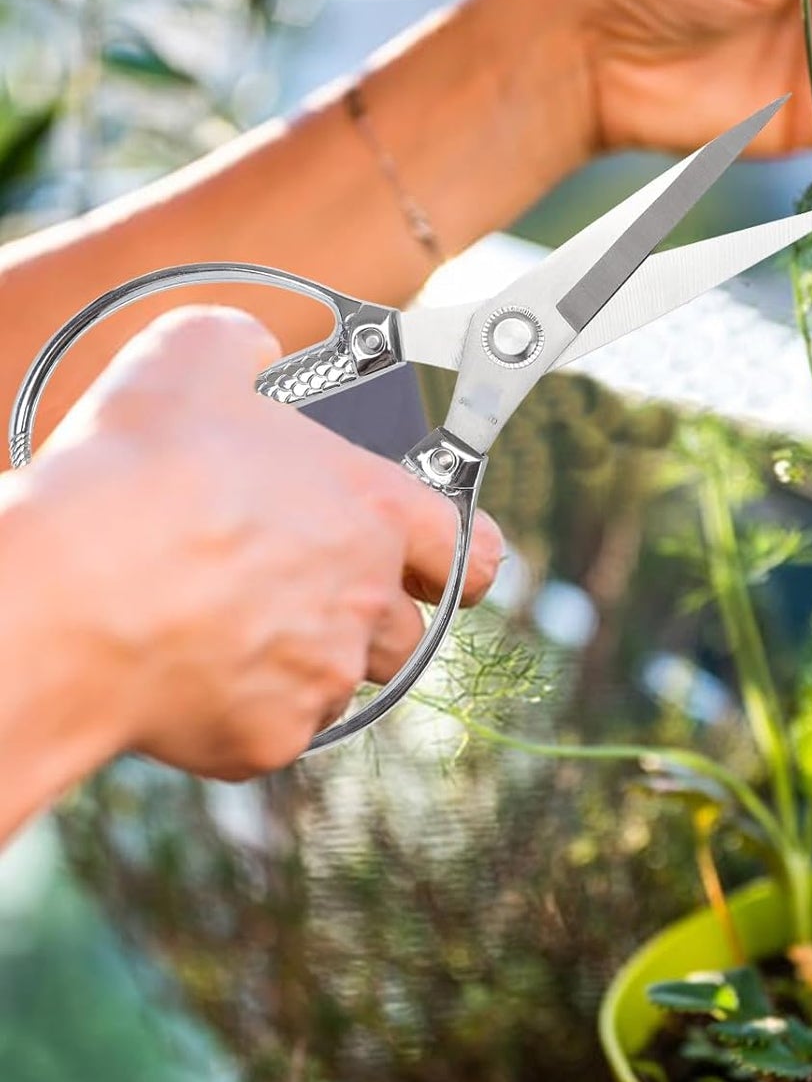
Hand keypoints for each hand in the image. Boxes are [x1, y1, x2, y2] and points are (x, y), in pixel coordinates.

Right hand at [24, 307, 500, 778]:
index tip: (445, 568)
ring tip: (229, 627)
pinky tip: (184, 668)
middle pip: (405, 630)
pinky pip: (271, 728)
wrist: (66, 596)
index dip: (460, 562)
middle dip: (364, 617)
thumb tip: (253, 346)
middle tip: (295, 591)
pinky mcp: (270, 737)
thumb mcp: (190, 358)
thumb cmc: (136, 474)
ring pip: (338, 681)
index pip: (475, 554)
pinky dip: (238, 708)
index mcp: (374, 511)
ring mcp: (323, 676)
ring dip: (304, 662)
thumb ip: (242, 345)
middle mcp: (367, 599)